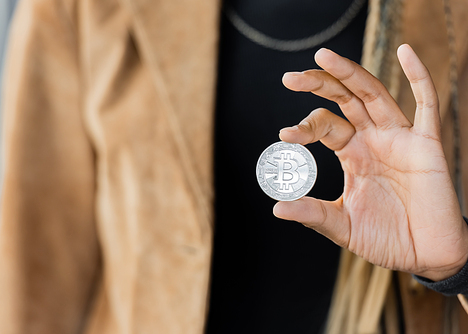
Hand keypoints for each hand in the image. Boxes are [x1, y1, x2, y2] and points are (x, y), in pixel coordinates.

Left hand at [274, 44, 467, 280]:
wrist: (426, 255)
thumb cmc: (386, 239)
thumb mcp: (342, 226)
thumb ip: (313, 214)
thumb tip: (277, 207)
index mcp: (352, 153)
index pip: (324, 126)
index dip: (304, 126)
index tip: (284, 136)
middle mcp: (372, 139)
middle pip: (343, 99)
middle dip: (317, 85)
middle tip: (289, 78)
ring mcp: (398, 138)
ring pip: (373, 94)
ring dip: (349, 73)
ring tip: (323, 57)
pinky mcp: (426, 144)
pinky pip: (426, 104)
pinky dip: (419, 76)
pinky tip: (406, 51)